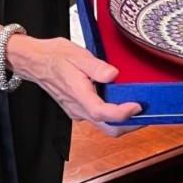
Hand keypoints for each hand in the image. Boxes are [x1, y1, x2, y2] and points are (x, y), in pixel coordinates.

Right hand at [7, 35, 141, 135]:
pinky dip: (113, 114)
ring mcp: (78, 111)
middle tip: (148, 114)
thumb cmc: (54, 56)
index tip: (138, 106)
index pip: (103, 112)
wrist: (34, 61)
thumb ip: (96, 66)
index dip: (122, 113)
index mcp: (78, 95)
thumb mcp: (77, 54)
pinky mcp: (78, 108)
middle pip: (108, 128)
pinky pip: (98, 117)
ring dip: (123, 121)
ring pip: (104, 125)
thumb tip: (113, 75)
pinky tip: (122, 101)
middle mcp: (79, 108)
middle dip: (130, 125)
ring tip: (139, 108)